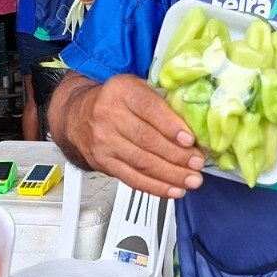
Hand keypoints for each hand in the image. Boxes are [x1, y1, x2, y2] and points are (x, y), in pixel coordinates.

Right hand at [57, 74, 203, 198]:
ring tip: (191, 180)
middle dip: (176, 155)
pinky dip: (155, 187)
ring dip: (170, 175)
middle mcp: (109, 115)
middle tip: (197, 163)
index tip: (190, 139)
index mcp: (122, 91)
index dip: (170, 126)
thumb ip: (162, 97)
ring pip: (141, 162)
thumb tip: (195, 118)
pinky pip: (132, 178)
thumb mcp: (137, 87)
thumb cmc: (117, 101)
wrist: (79, 115)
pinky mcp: (103, 163)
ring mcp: (104, 141)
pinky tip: (173, 190)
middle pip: (146, 139)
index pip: (148, 108)